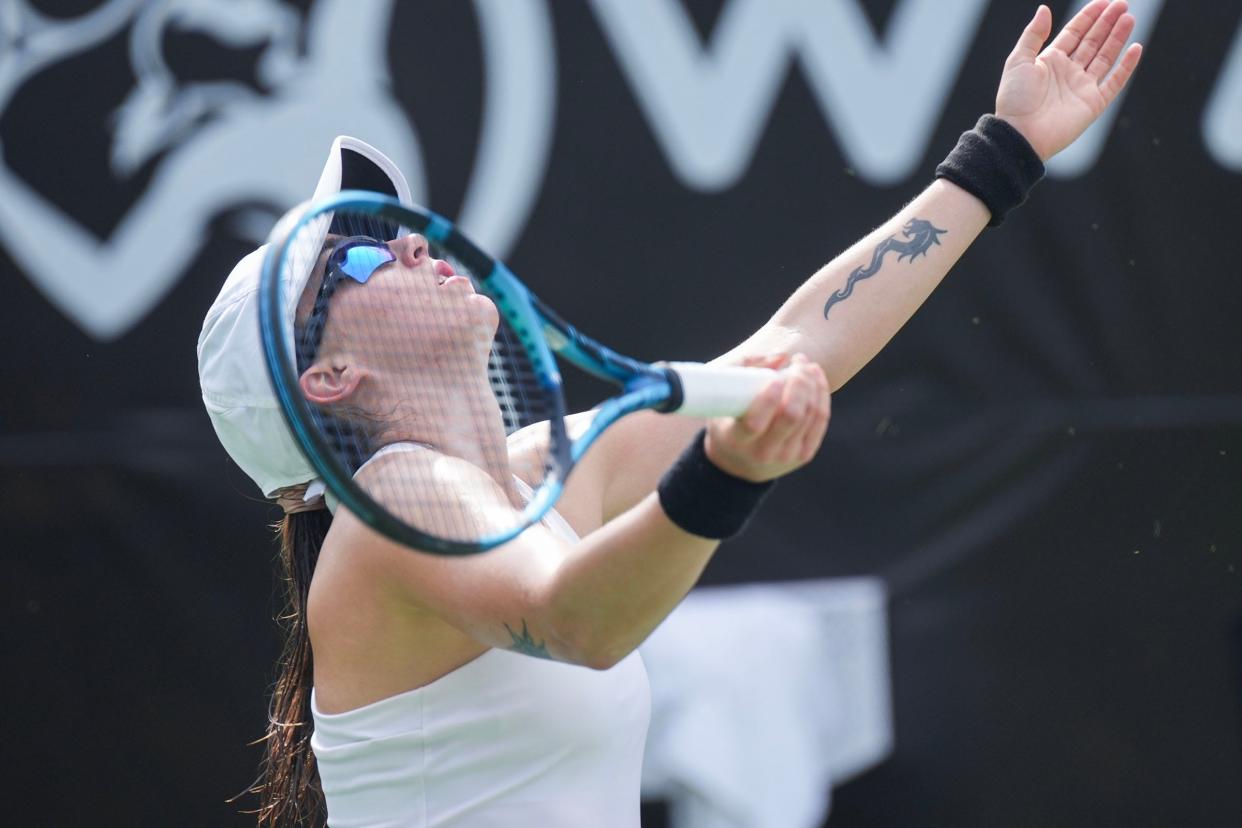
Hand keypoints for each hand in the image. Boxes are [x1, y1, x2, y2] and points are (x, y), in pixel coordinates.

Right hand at [704, 353, 829, 482]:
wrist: (739, 461)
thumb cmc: (728, 419)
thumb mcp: (721, 396)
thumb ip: (743, 368)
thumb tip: (781, 356)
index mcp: (736, 440)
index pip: (755, 424)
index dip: (769, 398)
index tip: (775, 377)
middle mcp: (762, 453)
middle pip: (791, 415)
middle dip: (799, 382)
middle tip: (797, 361)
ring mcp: (786, 456)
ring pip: (810, 413)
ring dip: (812, 382)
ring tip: (805, 364)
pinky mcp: (804, 454)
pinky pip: (821, 418)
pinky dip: (821, 393)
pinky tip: (816, 376)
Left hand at [995, 1, 1142, 160]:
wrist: (1020, 134)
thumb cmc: (1015, 99)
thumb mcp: (1018, 61)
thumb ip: (1033, 35)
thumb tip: (1044, 9)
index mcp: (1050, 61)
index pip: (1074, 33)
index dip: (1089, 16)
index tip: (1104, 1)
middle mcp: (1068, 72)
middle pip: (1093, 42)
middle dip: (1107, 22)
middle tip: (1123, 4)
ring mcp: (1082, 87)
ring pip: (1105, 57)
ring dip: (1117, 37)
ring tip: (1129, 18)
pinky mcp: (1093, 103)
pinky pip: (1115, 82)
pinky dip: (1126, 66)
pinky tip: (1136, 48)